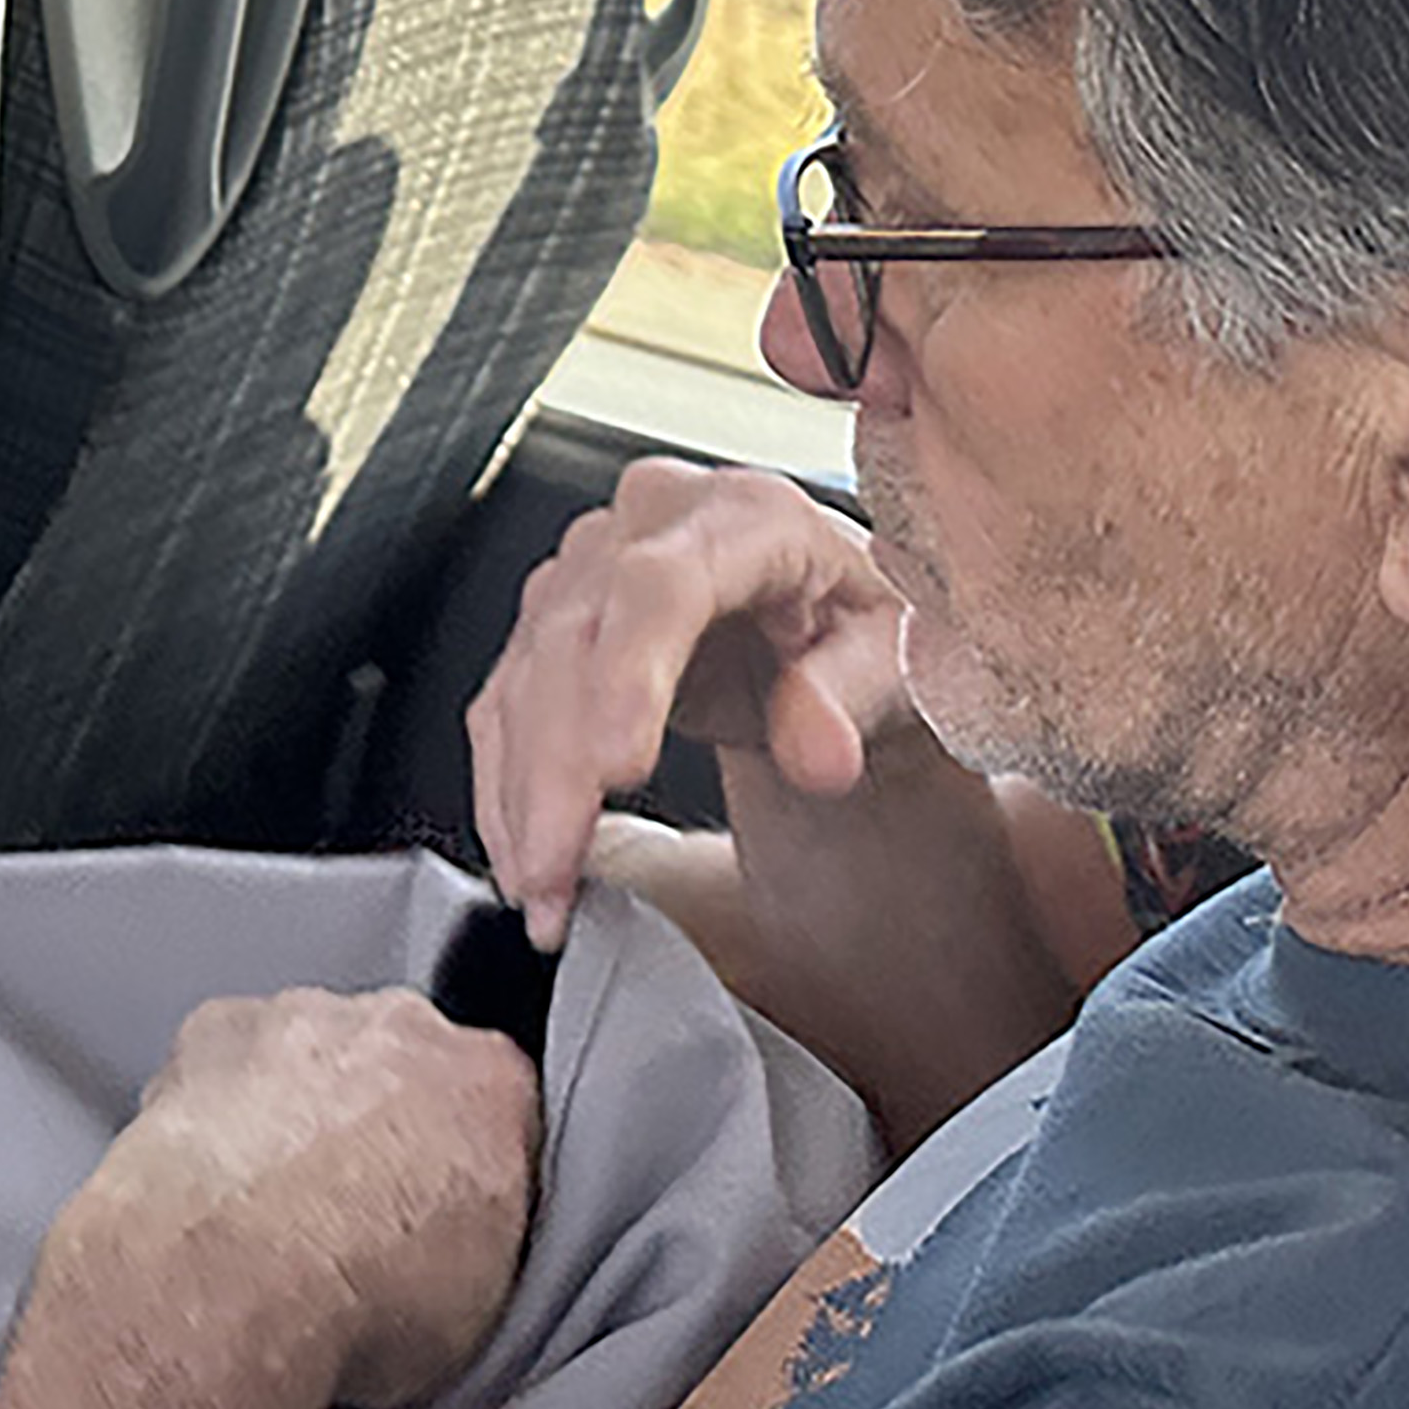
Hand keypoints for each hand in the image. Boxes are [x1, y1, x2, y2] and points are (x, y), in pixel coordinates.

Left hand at [0, 987, 539, 1408]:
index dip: (468, 1168)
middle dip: (382, 1124)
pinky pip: (227, 1058)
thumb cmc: (362, 1299)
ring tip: (277, 1211)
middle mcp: (402, 1031)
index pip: (500, 1107)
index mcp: (491, 1087)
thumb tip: (457, 1269)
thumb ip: (484, 1240)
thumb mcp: (483, 1308)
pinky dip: (224, 1108)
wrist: (240, 1276)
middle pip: (404, 1064)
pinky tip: (217, 1184)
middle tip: (355, 1216)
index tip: (442, 1218)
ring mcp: (306, 1021)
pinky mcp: (216, 1029)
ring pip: (313, 1053)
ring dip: (301, 1111)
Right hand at [467, 459, 911, 948]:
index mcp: (746, 517)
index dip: (629, 675)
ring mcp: (595, 568)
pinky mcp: (558, 618)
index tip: (616, 766)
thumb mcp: (900, 655)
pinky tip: (522, 854)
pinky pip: (509, 701)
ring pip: (526, 675)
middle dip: (555, 769)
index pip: (663, 586)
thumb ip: (853, 693)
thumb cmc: (868, 626)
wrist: (836, 617)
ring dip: (521, 793)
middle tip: (557, 871)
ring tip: (541, 891)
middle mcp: (653, 524)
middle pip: (575, 638)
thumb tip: (818, 750)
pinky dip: (508, 786)